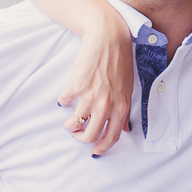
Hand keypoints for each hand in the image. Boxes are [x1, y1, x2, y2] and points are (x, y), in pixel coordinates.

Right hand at [58, 23, 132, 154]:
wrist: (108, 40)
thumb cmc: (120, 63)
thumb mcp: (128, 88)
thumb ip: (124, 110)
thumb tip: (124, 129)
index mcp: (120, 106)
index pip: (111, 137)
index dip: (101, 148)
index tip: (94, 152)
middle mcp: (105, 105)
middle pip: (89, 136)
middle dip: (81, 139)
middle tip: (78, 133)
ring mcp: (89, 97)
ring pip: (73, 125)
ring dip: (69, 125)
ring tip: (71, 119)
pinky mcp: (75, 87)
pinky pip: (64, 102)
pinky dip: (64, 101)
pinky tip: (67, 97)